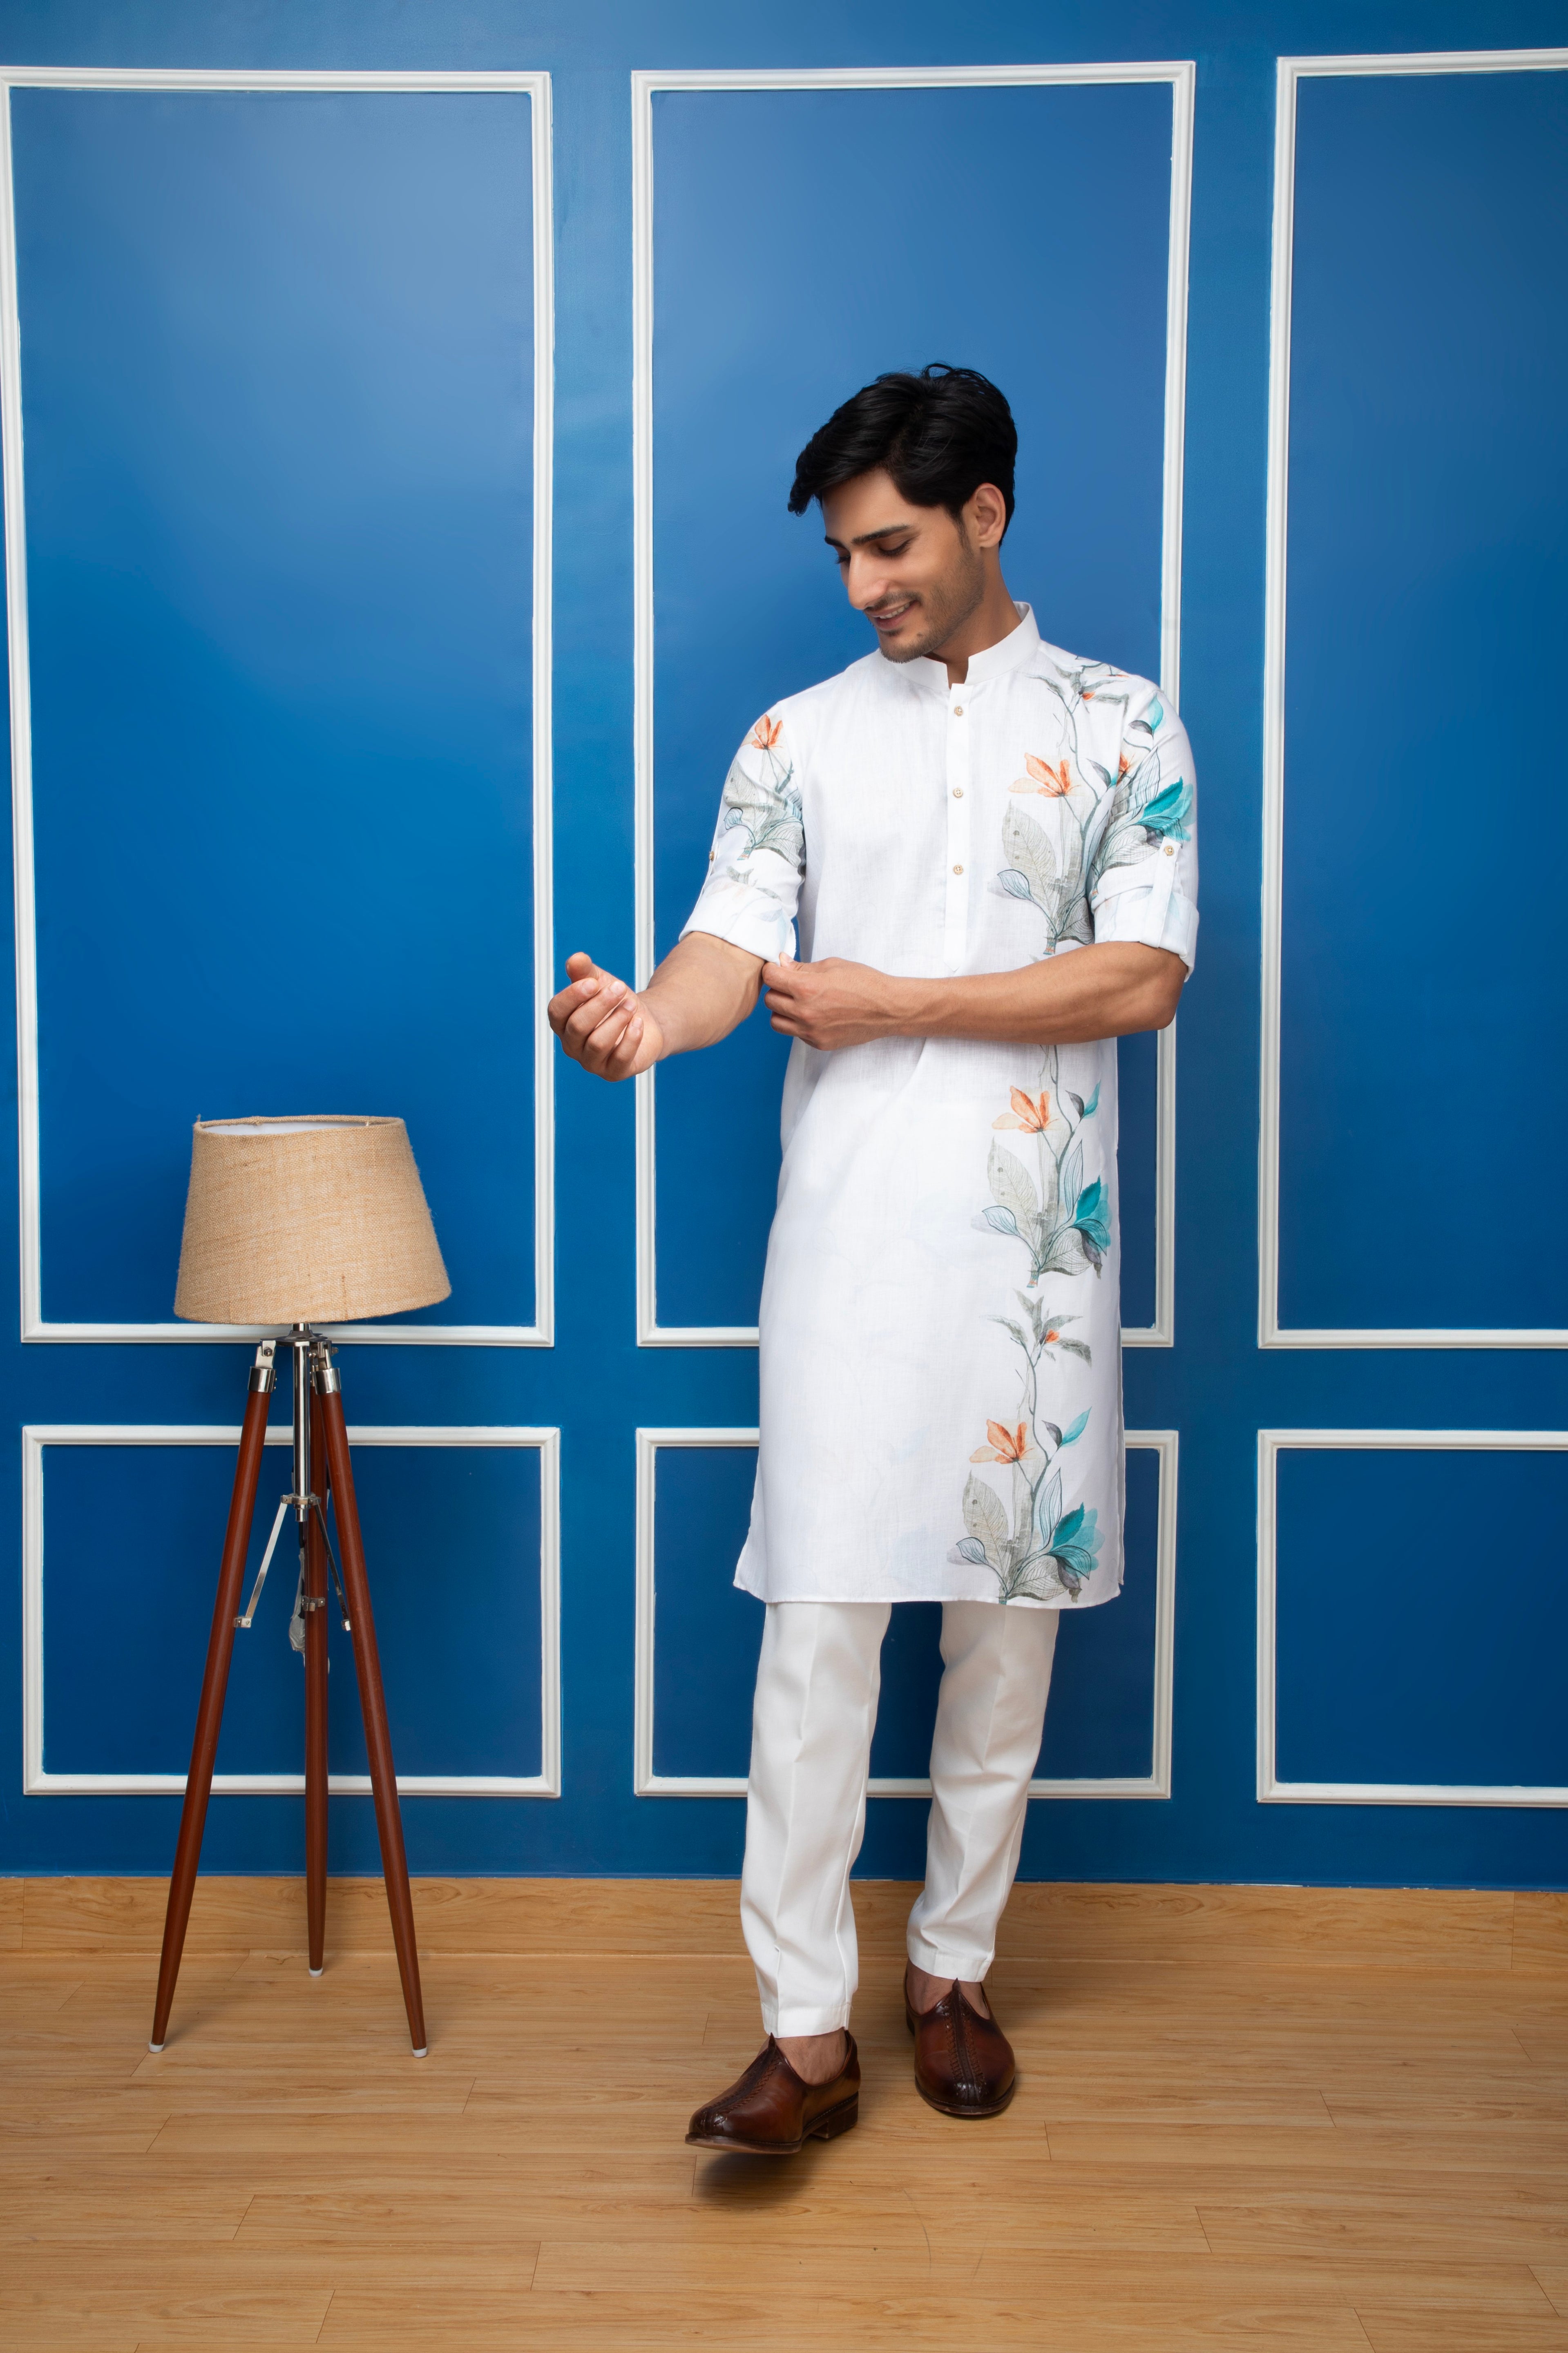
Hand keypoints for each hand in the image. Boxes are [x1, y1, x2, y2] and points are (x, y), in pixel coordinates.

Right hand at [548, 952, 664, 1079]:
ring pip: (597, 1043)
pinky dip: (631, 1038)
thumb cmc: (614, 1002)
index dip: (572, 996)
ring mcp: (591, 1062)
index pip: (556, 1011)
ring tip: (631, 1004)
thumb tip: (575, 959)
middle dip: (601, 1004)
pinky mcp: (613, 1072)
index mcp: (562, 1023)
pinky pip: (620, 1059)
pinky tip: (638, 1022)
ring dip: (617, 1020)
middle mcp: (571, 1045)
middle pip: (578, 1026)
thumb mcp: (600, 982)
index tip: (594, 982)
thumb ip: (585, 971)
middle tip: (621, 988)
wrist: (643, 1021)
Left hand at [760, 956, 903, 1050]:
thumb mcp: (832, 965)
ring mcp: (811, 1031)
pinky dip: (798, 1024)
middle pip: (769, 1000)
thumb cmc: (864, 983)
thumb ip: (802, 967)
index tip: (778, 969)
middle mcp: (804, 1012)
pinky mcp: (818, 1043)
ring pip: (776, 1021)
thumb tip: (781, 963)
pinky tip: (814, 1015)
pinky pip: (795, 1033)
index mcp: (807, 988)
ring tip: (799, 1002)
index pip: (769, 977)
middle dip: (777, 989)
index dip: (772, 969)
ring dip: (782, 1010)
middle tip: (791, 985)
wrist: (888, 1008)